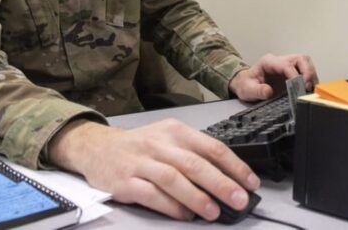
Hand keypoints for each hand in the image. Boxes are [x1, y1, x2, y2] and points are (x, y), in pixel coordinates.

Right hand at [48, 118, 259, 220]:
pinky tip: (185, 215)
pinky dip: (171, 206)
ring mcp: (141, 162)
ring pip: (173, 178)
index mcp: (175, 131)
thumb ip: (194, 155)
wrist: (97, 147)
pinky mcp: (125, 182)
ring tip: (214, 211)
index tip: (250, 182)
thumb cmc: (140, 146)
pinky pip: (151, 195)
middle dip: (221, 183)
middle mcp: (159, 144)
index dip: (234, 165)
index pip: (211, 146)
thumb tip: (228, 179)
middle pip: (195, 163)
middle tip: (240, 199)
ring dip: (197, 196)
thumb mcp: (168, 139)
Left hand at [228, 53, 318, 100]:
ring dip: (311, 76)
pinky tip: (308, 90)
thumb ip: (257, 90)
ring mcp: (287, 66)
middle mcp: (280, 61)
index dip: (295, 75)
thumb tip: (269, 91)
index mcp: (269, 62)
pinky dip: (310, 80)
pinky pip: (305, 72)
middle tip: (307, 87)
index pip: (287, 64)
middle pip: (300, 59)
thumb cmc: (246, 85)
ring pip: (306, 63)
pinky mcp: (292, 73)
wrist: (245, 85)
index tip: (299, 87)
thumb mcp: (247, 90)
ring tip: (310, 90)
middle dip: (308, 72)